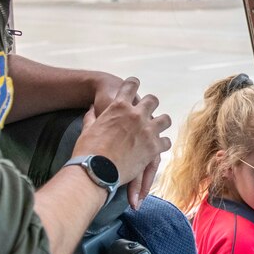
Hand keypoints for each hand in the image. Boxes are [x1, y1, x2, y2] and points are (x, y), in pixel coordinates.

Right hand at [73, 77, 170, 208]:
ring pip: (165, 120)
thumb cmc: (87, 150)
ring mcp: (147, 130)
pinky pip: (165, 141)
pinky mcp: (153, 147)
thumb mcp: (87, 128)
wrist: (95, 171)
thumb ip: (92, 117)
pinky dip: (162, 144)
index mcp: (118, 107)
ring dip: (161, 123)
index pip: (130, 85)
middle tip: (148, 110)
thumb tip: (91, 109)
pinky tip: (158, 146)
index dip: (133, 83)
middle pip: (152, 101)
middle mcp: (136, 115)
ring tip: (157, 127)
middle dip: (150, 104)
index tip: (134, 84)